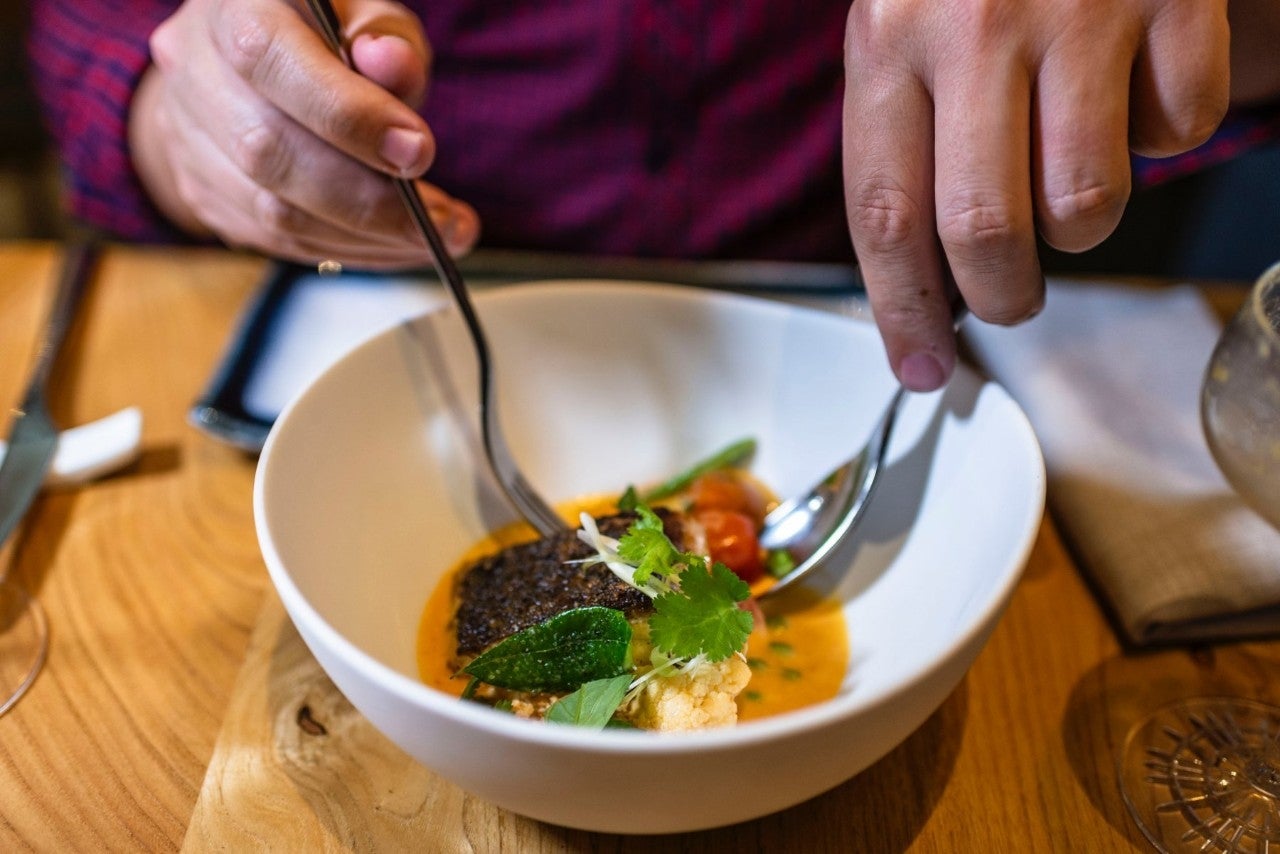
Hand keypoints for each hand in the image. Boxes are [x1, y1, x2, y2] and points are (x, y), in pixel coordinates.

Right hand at [128, 0, 478, 267]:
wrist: (248, 61)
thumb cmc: (322, 32)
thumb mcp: (365, 15)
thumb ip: (385, 35)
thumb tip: (394, 65)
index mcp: (231, 4)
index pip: (268, 58)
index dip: (346, 113)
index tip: (418, 153)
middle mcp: (193, 67)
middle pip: (267, 151)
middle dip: (369, 200)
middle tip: (445, 221)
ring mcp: (185, 135)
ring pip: (271, 212)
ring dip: (365, 238)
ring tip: (432, 238)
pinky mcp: (200, 190)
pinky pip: (275, 241)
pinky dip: (346, 249)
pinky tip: (393, 244)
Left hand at [842, 0, 1229, 389]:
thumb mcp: (902, 32)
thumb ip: (901, 144)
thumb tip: (918, 286)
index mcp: (888, 44)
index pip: (885, 216)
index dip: (902, 311)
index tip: (919, 367)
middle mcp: (974, 27)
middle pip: (984, 231)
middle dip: (1001, 296)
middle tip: (1010, 299)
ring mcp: (1077, 10)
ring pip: (1085, 202)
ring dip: (1079, 225)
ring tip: (1064, 177)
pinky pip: (1178, 129)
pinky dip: (1162, 133)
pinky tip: (1131, 90)